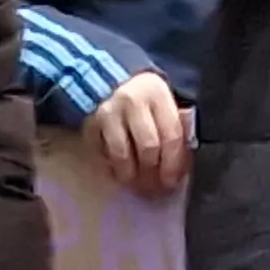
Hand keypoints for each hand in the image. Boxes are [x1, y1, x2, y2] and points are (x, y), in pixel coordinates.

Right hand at [85, 71, 192, 197]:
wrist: (111, 82)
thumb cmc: (146, 99)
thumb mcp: (166, 104)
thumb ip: (175, 127)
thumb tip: (180, 165)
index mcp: (158, 95)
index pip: (171, 135)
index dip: (174, 163)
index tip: (173, 181)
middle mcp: (131, 101)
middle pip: (147, 146)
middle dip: (154, 171)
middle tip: (156, 187)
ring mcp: (107, 112)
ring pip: (122, 153)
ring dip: (131, 174)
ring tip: (137, 184)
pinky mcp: (89, 123)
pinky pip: (101, 152)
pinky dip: (111, 166)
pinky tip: (120, 173)